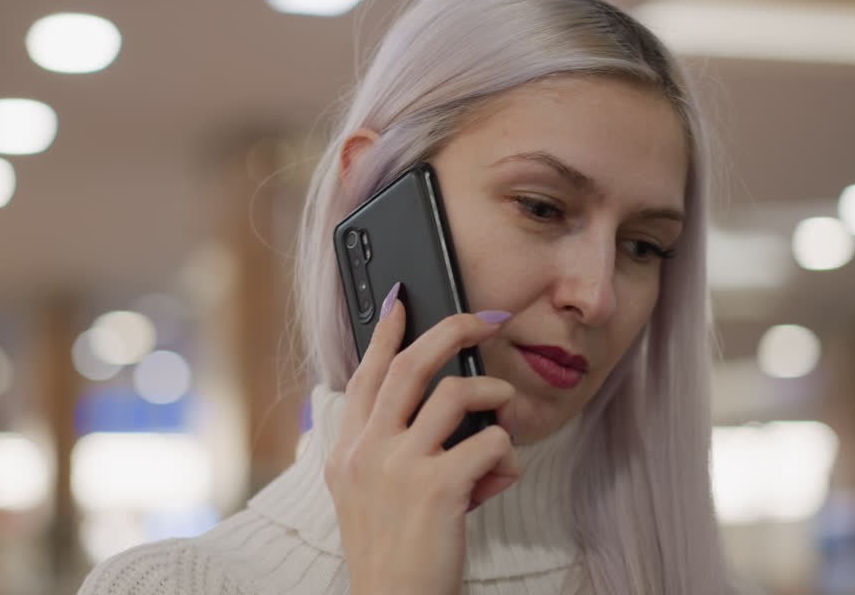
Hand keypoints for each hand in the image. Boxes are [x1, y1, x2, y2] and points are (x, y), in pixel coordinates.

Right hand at [325, 287, 519, 594]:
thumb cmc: (393, 552)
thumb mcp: (371, 495)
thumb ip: (396, 450)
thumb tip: (456, 415)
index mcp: (348, 451)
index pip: (366, 375)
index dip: (386, 334)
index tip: (402, 302)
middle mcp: (367, 451)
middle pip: (412, 366)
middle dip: (453, 330)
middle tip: (485, 320)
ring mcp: (399, 466)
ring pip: (456, 393)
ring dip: (492, 395)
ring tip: (503, 410)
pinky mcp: (437, 487)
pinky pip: (490, 443)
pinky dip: (506, 454)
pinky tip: (501, 475)